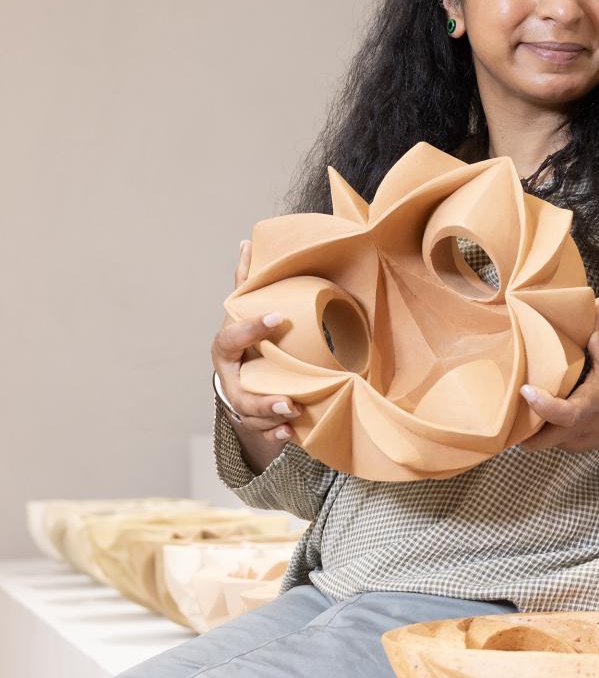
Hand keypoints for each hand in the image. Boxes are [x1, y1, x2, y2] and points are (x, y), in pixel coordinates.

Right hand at [212, 239, 301, 444]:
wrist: (243, 375)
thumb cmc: (249, 339)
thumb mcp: (245, 312)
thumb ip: (247, 283)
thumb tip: (248, 242)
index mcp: (226, 348)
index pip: (231, 338)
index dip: (250, 329)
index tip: (277, 319)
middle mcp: (229, 378)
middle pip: (237, 393)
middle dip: (259, 400)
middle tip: (288, 400)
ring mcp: (238, 401)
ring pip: (250, 416)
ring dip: (271, 419)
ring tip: (293, 416)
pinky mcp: (253, 420)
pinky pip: (262, 433)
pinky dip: (276, 435)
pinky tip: (292, 433)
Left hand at [520, 312, 598, 455]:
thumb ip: (598, 335)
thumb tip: (598, 301)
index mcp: (585, 409)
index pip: (558, 414)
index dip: (539, 403)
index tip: (525, 388)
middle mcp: (575, 430)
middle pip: (534, 442)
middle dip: (518, 426)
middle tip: (510, 400)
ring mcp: (572, 442)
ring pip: (538, 442)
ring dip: (527, 426)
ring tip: (518, 402)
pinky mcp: (573, 446)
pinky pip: (549, 440)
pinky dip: (541, 427)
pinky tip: (539, 408)